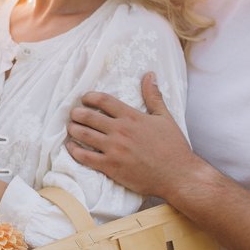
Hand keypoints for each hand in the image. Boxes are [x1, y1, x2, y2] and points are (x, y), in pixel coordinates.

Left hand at [66, 73, 197, 197]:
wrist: (178, 175)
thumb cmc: (173, 147)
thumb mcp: (165, 118)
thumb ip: (153, 96)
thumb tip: (150, 75)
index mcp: (132, 117)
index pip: (103, 101)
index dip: (89, 97)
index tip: (84, 99)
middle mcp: (120, 131)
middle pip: (88, 116)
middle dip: (76, 113)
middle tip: (73, 114)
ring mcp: (113, 149)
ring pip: (83, 135)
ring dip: (73, 129)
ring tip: (71, 128)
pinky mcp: (110, 166)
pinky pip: (85, 157)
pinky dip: (74, 150)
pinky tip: (71, 147)